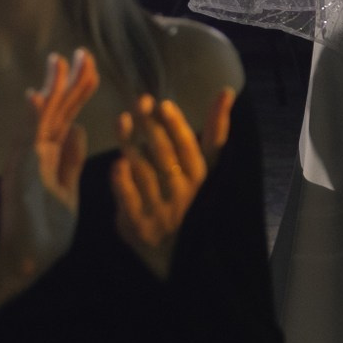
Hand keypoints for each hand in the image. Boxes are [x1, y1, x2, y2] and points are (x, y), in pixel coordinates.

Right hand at [0, 51, 98, 320]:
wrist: (28, 264)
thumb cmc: (47, 231)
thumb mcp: (69, 191)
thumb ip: (72, 161)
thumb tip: (80, 129)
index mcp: (51, 157)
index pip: (67, 117)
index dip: (78, 92)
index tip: (91, 66)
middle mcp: (36, 154)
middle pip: (54, 111)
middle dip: (67, 81)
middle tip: (80, 52)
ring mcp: (25, 163)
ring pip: (38, 120)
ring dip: (48, 91)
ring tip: (58, 62)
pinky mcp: (18, 177)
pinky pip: (26, 144)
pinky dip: (31, 119)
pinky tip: (37, 97)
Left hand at [111, 87, 235, 279]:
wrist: (172, 252)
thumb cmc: (187, 196)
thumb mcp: (203, 166)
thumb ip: (214, 130)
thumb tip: (226, 91)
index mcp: (200, 177)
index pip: (189, 148)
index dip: (176, 126)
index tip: (162, 104)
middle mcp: (183, 193)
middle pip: (164, 155)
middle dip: (150, 126)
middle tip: (137, 102)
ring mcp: (160, 210)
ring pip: (143, 172)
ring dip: (131, 144)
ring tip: (121, 120)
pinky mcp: (138, 225)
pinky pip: (128, 199)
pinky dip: (121, 180)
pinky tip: (116, 161)